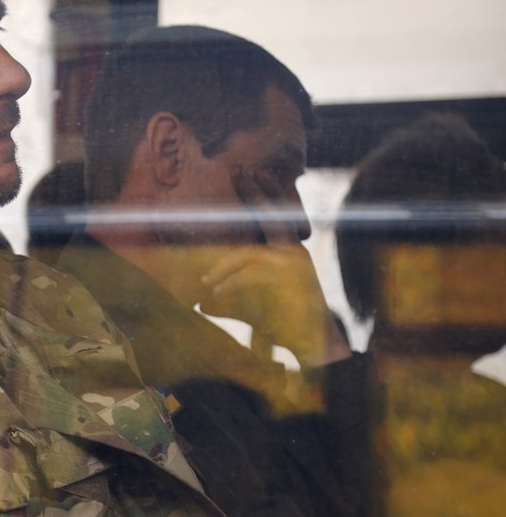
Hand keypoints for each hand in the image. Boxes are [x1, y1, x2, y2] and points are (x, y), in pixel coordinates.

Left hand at [198, 165, 349, 367]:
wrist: (315, 344)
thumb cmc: (286, 326)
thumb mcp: (254, 307)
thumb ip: (230, 299)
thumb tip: (201, 303)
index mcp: (291, 252)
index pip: (276, 217)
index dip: (264, 193)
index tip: (253, 172)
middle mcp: (295, 252)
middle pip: (270, 216)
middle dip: (253, 193)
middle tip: (238, 172)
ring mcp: (294, 263)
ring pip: (248, 253)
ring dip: (222, 268)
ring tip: (205, 283)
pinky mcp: (289, 277)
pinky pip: (250, 274)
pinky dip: (228, 284)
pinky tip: (213, 296)